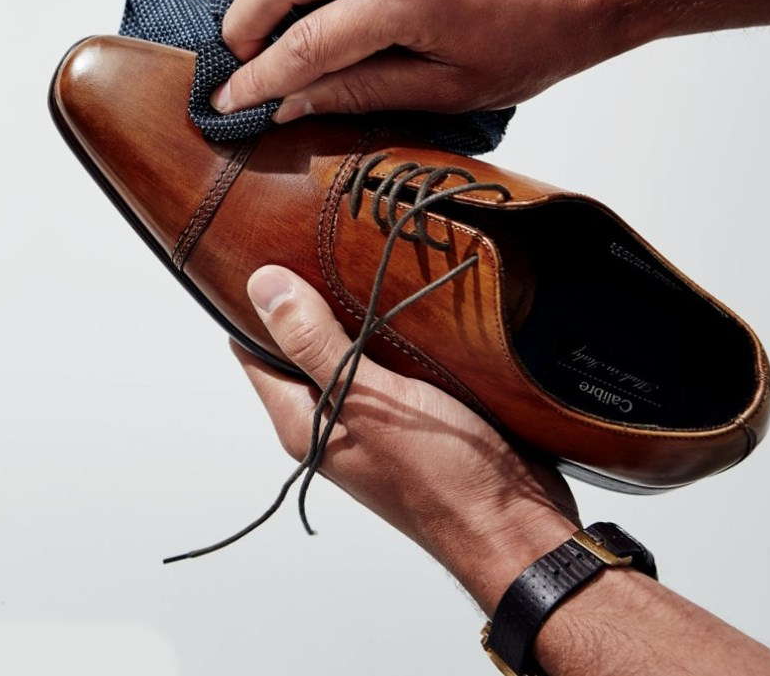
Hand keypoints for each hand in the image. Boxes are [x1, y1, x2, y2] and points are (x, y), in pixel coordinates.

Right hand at [213, 0, 637, 120]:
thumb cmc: (547, 33)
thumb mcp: (454, 87)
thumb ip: (364, 91)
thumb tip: (295, 100)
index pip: (305, 42)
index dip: (258, 78)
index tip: (229, 102)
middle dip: (242, 26)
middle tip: (233, 69)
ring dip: (270, 1)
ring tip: (265, 49)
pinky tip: (312, 18)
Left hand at [235, 264, 577, 607]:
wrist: (517, 525)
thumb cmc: (443, 478)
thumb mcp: (368, 399)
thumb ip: (314, 344)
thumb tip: (262, 287)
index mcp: (303, 420)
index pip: (252, 349)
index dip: (255, 302)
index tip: (269, 252)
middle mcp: (330, 419)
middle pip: (300, 345)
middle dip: (308, 299)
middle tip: (324, 246)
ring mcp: (372, 417)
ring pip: (351, 348)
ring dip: (360, 312)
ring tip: (370, 262)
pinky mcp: (414, 412)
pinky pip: (393, 360)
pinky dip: (398, 331)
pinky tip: (413, 302)